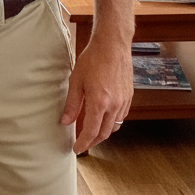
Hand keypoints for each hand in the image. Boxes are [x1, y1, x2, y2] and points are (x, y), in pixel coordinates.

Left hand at [60, 34, 132, 154]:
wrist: (113, 45)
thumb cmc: (93, 59)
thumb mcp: (76, 80)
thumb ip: (72, 103)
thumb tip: (66, 121)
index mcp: (99, 102)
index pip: (91, 132)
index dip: (83, 143)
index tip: (76, 149)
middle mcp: (114, 105)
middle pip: (104, 133)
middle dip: (93, 142)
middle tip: (83, 144)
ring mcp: (124, 101)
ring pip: (114, 126)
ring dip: (102, 133)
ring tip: (91, 132)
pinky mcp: (129, 96)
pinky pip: (121, 116)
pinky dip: (112, 122)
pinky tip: (103, 118)